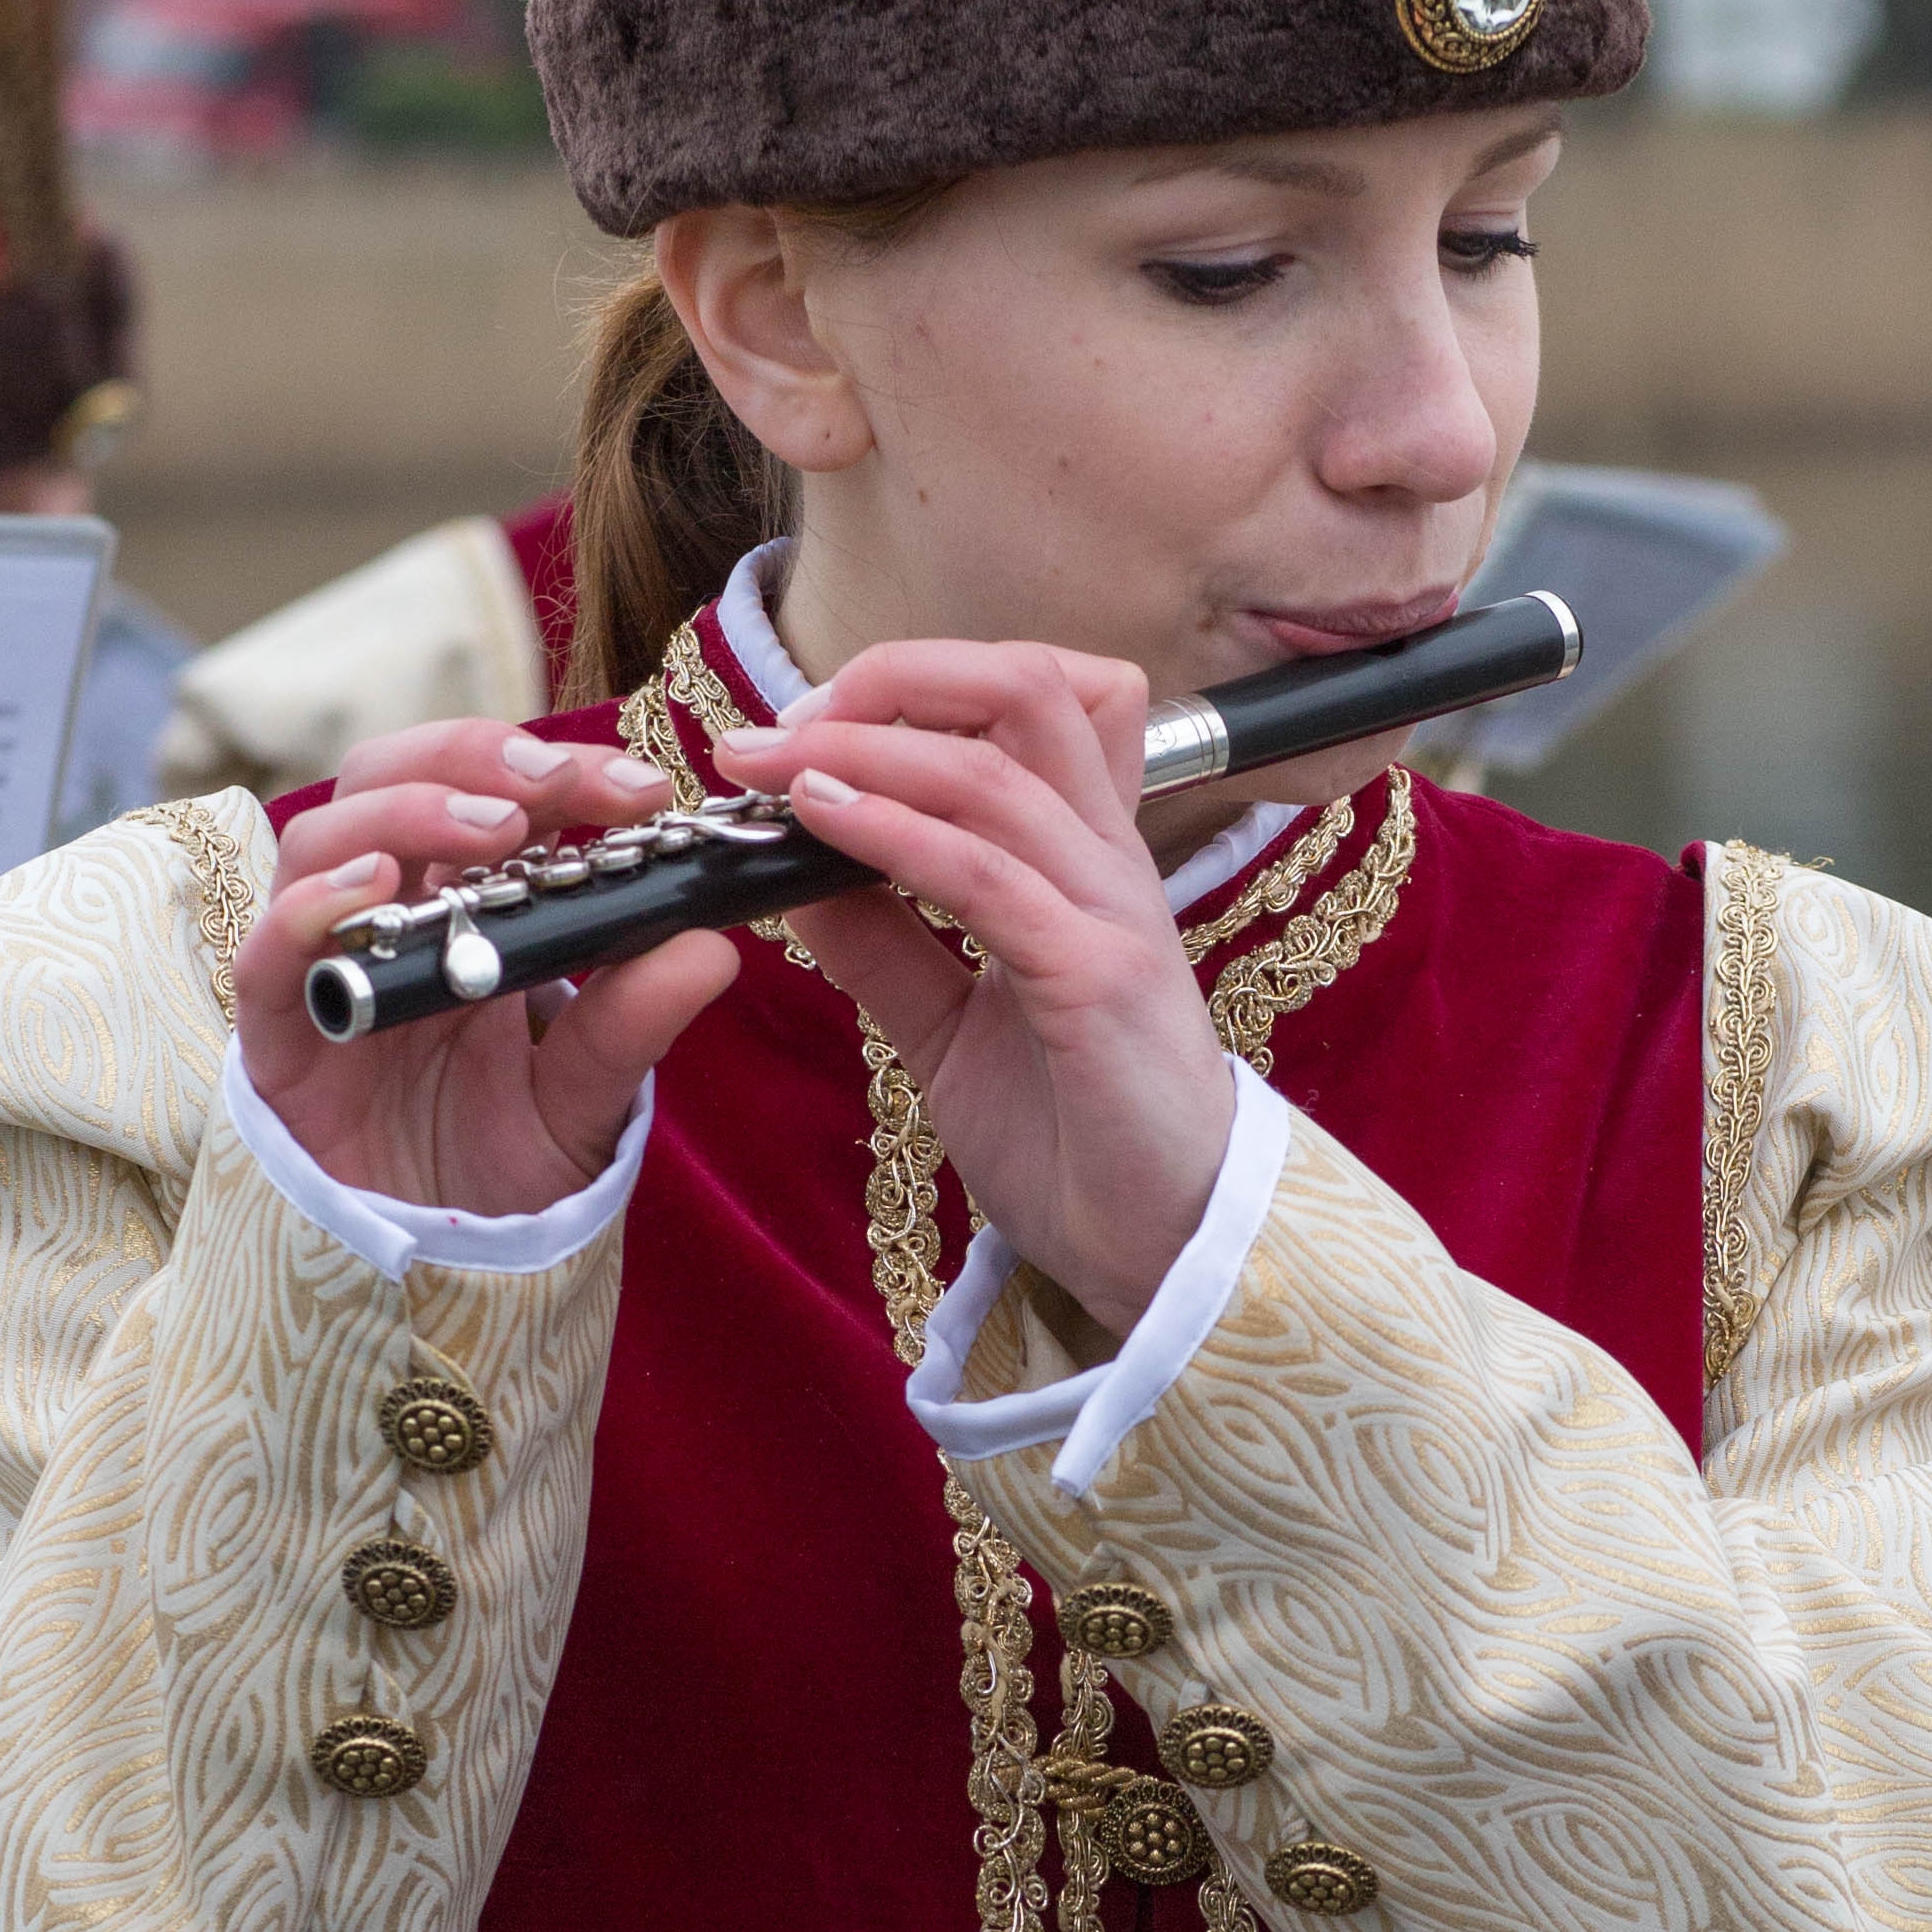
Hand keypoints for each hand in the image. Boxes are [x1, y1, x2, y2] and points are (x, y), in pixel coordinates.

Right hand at [238, 720, 736, 1213]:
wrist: (438, 1275)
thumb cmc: (501, 1172)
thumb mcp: (584, 1098)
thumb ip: (630, 1023)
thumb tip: (712, 947)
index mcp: (468, 910)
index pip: (494, 792)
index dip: (558, 770)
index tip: (642, 789)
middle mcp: (390, 919)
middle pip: (395, 779)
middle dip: (473, 759)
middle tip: (555, 786)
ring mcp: (328, 967)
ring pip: (326, 840)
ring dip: (406, 814)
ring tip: (490, 830)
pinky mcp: (281, 1033)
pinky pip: (267, 954)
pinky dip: (308, 910)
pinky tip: (371, 892)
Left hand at [714, 640, 1239, 1332]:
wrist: (1162, 1251)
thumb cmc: (1076, 1140)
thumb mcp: (949, 1027)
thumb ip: (882, 944)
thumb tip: (791, 867)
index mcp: (1082, 862)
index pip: (1033, 702)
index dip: (916, 685)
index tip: (805, 733)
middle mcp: (1108, 863)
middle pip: (1025, 688)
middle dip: (890, 679)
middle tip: (781, 729)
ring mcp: (1112, 913)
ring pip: (994, 765)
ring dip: (864, 747)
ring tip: (769, 765)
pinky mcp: (1098, 979)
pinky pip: (987, 874)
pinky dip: (891, 831)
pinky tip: (818, 823)